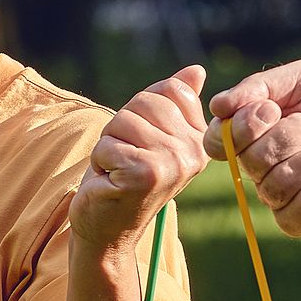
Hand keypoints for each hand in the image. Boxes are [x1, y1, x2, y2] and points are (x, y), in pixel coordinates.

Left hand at [72, 65, 211, 254]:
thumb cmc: (126, 177)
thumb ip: (173, 102)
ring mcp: (172, 164)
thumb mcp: (151, 134)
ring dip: (109, 145)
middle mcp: (193, 152)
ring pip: (122, 121)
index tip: (144, 142)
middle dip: (122, 127)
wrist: (108, 230)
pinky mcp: (145, 175)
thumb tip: (196, 70)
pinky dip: (100, 161)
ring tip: (117, 171)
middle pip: (144, 102)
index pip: (169, 89)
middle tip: (126, 159)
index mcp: (200, 139)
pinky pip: (108, 144)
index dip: (142, 110)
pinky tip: (110, 182)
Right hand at [207, 59, 300, 237]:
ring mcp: (280, 198)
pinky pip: (298, 208)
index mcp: (257, 134)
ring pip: (275, 184)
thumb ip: (261, 86)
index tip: (271, 110)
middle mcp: (262, 167)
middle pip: (247, 160)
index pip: (218, 140)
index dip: (240, 127)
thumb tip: (217, 106)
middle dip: (290, 135)